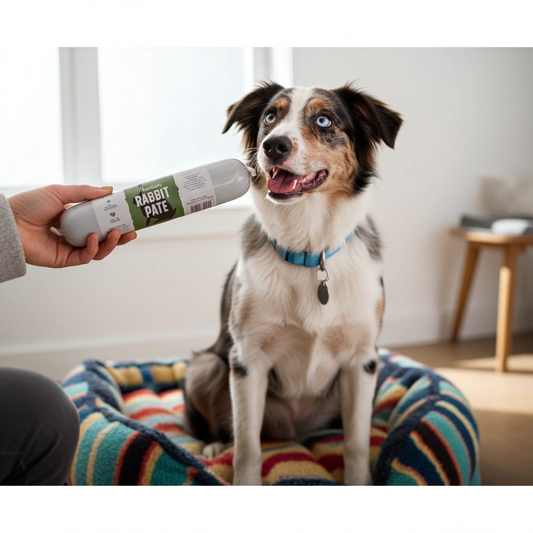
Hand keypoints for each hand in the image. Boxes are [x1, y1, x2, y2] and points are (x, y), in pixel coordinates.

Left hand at [8, 184, 136, 267]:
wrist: (9, 223)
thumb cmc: (28, 205)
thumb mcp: (59, 192)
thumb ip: (84, 192)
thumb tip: (108, 190)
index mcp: (73, 217)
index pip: (99, 220)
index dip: (114, 219)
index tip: (128, 216)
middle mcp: (73, 233)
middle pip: (102, 237)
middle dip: (119, 236)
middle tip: (131, 231)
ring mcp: (70, 247)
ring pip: (98, 250)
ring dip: (110, 244)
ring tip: (116, 234)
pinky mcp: (64, 259)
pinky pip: (85, 257)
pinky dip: (93, 249)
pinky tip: (93, 238)